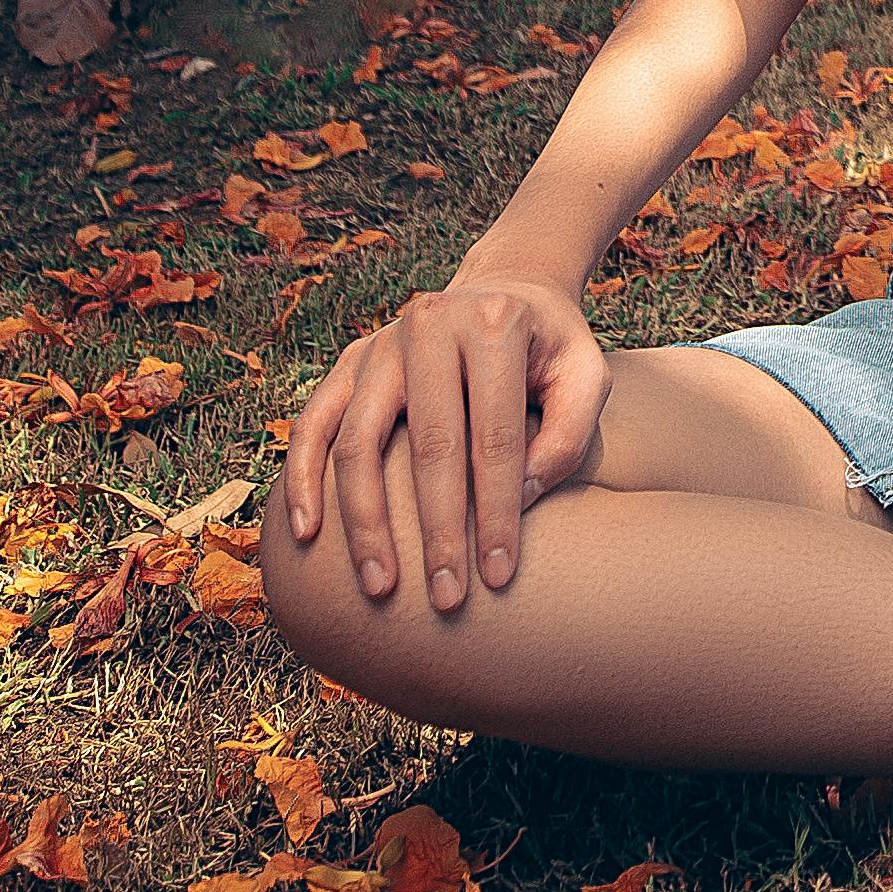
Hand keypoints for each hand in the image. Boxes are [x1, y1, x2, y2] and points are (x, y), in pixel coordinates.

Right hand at [278, 265, 607, 611]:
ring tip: (378, 588)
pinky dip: (304, 478)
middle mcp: (432, 325)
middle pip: (429, 445)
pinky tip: (306, 534)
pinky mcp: (348, 361)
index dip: (498, 511)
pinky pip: (314, 423)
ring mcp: (382, 343)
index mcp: (497, 324)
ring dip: (366, 522)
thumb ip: (569, 435)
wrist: (506, 290)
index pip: (496, 436)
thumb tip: (519, 498)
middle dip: (437, 532)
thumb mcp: (588, 375)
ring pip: (359, 441)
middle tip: (445, 601)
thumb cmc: (552, 350)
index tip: (499, 576)